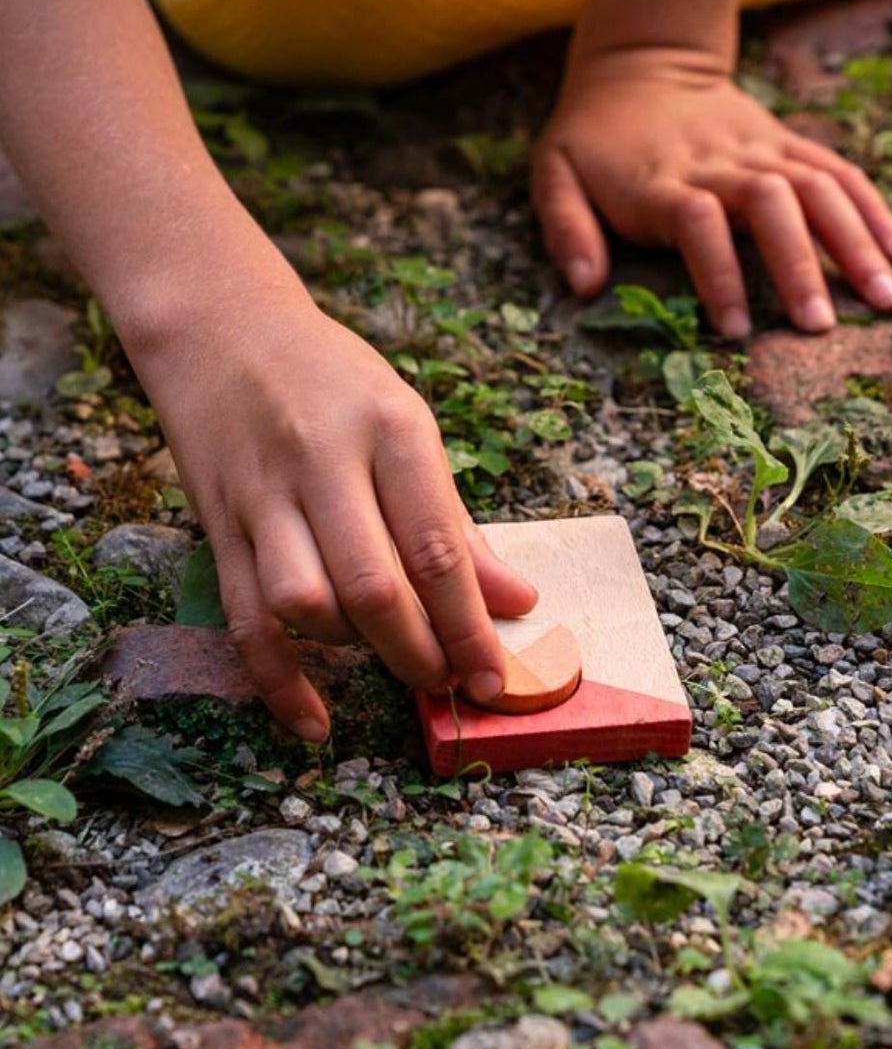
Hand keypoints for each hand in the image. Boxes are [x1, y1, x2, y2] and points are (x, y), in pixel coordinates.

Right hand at [130, 288, 536, 740]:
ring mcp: (262, 495)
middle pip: (373, 585)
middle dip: (420, 651)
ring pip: (305, 602)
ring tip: (395, 660)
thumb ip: (458, 522)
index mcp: (390, 431)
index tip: (494, 675)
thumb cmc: (337, 382)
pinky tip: (313, 720)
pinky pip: (243, 617)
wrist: (223, 329)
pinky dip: (278, 678)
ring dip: (356, 651)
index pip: (436, 547)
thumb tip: (516, 602)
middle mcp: (323, 461)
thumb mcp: (410, 428)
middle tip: (450, 683)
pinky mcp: (218, 524)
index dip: (469, 624)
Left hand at [531, 48, 891, 338]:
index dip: (718, 273)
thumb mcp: (554, 174)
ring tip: (888, 300)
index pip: (699, 222)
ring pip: (820, 188)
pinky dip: (874, 212)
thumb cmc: (594, 139)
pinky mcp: (791, 145)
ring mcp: (764, 150)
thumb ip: (566, 229)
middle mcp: (722, 163)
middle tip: (822, 328)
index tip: (736, 330)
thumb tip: (584, 287)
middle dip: (800, 265)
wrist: (642, 64)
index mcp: (664, 180)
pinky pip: (841, 173)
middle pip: (773, 204)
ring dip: (857, 243)